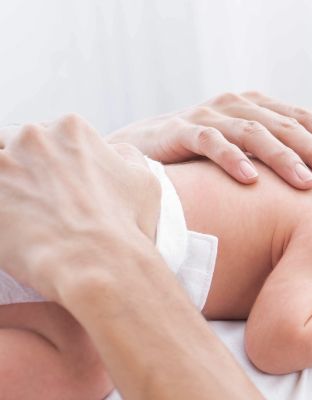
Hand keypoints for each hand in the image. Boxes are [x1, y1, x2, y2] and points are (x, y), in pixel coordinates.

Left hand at [0, 115, 160, 300]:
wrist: (99, 263)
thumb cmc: (126, 226)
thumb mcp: (144, 182)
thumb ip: (126, 157)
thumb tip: (115, 152)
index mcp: (72, 128)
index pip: (47, 135)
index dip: (50, 163)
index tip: (54, 187)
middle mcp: (35, 137)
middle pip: (13, 144)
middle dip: (22, 171)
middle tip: (37, 203)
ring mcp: (4, 163)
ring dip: (5, 187)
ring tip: (20, 214)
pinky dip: (0, 209)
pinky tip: (11, 225)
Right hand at [107, 91, 311, 189]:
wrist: (140, 150)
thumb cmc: (202, 158)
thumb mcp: (243, 151)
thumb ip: (275, 155)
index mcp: (257, 108)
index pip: (301, 117)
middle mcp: (237, 105)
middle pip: (285, 126)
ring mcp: (209, 116)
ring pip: (254, 132)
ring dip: (283, 157)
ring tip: (306, 183)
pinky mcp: (180, 131)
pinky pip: (211, 142)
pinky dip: (232, 158)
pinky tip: (250, 179)